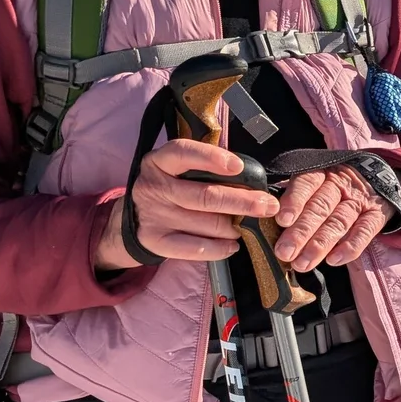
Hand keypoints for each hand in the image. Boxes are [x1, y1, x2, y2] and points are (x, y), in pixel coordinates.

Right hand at [96, 139, 279, 270]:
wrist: (132, 218)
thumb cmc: (171, 187)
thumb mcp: (178, 170)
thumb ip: (205, 169)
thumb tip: (251, 177)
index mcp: (159, 161)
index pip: (184, 153)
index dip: (212, 158)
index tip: (238, 167)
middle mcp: (153, 187)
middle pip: (206, 196)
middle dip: (242, 202)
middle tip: (268, 206)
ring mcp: (153, 215)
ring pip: (207, 224)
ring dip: (235, 227)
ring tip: (249, 226)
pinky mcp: (155, 241)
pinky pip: (195, 249)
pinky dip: (220, 249)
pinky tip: (233, 245)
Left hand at [273, 167, 391, 270]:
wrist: (379, 177)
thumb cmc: (336, 185)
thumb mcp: (317, 180)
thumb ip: (295, 196)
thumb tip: (267, 214)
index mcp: (321, 174)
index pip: (306, 184)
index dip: (294, 202)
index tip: (282, 221)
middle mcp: (340, 185)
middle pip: (320, 207)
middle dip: (301, 232)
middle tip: (285, 252)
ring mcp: (360, 201)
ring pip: (339, 222)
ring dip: (320, 244)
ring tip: (303, 263)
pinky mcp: (376, 215)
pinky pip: (364, 232)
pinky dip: (350, 247)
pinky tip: (334, 260)